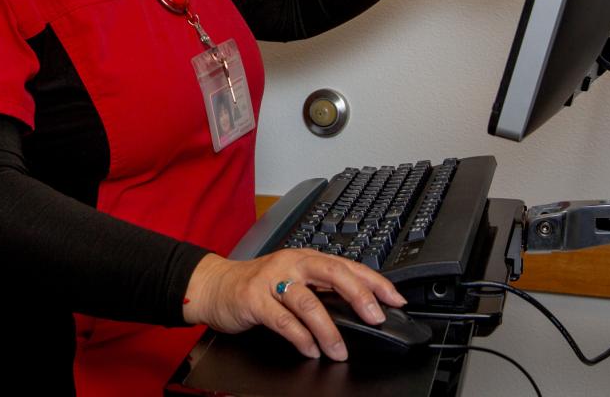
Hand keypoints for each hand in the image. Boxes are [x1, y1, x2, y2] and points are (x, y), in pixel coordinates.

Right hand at [183, 251, 405, 360]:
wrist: (215, 285)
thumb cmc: (258, 285)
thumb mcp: (293, 279)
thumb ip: (322, 289)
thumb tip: (363, 310)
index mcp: (306, 258)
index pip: (347, 265)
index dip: (374, 282)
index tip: (395, 300)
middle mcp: (291, 263)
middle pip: (331, 273)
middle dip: (358, 296)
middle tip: (375, 318)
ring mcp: (271, 279)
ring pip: (308, 301)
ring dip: (328, 329)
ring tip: (339, 351)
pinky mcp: (254, 298)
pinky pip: (283, 320)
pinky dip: (300, 337)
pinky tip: (310, 349)